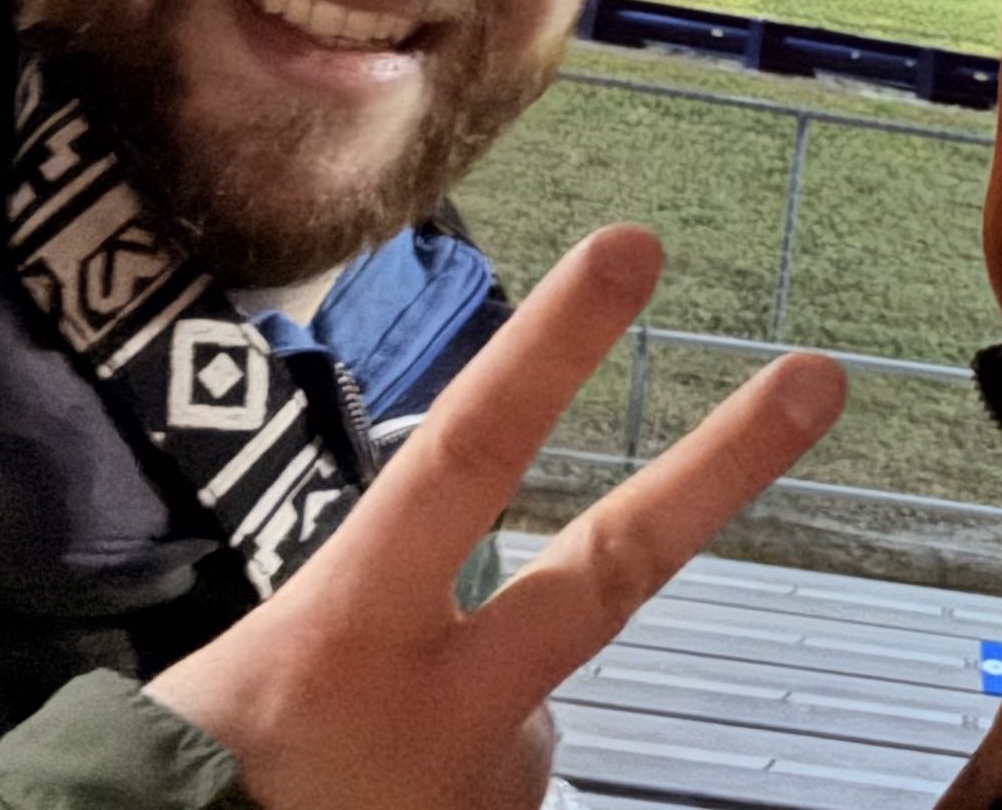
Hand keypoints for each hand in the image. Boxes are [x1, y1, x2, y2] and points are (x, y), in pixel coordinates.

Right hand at [147, 224, 846, 809]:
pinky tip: (375, 808)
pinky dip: (452, 790)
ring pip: (528, 712)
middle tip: (821, 378)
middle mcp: (442, 708)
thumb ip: (367, 626)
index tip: (632, 248)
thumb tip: (469, 627)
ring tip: (347, 777)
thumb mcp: (250, 675)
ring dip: (470, 722)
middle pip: (614, 565)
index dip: (551, 350)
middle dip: (723, 467)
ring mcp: (486, 786)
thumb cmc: (180, 788)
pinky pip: (496, 790)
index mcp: (348, 632)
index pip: (465, 456)